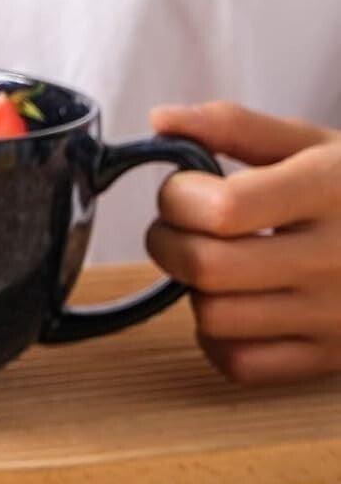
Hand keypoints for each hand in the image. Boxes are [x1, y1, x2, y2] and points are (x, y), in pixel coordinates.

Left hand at [146, 101, 340, 383]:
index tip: (183, 189)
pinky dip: (219, 339)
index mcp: (332, 190)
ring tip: (217, 265)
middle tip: (180, 228)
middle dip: (169, 242)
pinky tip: (237, 306)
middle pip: (206, 266)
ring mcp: (335, 314)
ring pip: (214, 318)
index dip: (178, 197)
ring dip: (196, 291)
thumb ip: (236, 127)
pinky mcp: (331, 358)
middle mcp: (336, 256)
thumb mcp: (317, 144)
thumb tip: (160, 119)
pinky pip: (239, 364)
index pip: (222, 208)